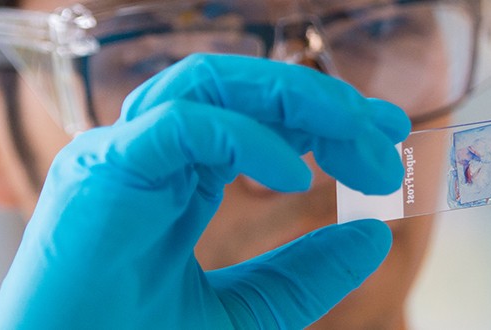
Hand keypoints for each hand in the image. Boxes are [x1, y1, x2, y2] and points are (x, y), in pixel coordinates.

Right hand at [0, 54, 411, 328]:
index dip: (326, 115)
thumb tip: (375, 237)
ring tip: (357, 140)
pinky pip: (182, 126)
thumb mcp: (247, 314)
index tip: (389, 135)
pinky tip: (294, 172)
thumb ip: (303, 276)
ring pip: (210, 83)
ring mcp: (119, 155)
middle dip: (323, 100)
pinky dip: (245, 137)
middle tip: (389, 133)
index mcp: (176, 176)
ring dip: (295, 101)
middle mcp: (147, 153)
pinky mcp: (101, 171)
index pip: (258, 115)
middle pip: (242, 87)